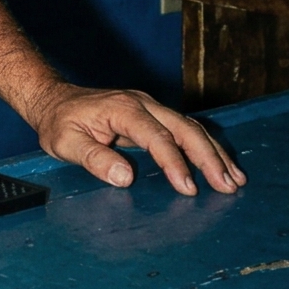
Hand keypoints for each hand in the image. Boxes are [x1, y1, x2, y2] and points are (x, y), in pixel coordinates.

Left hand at [33, 82, 244, 196]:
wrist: (54, 99)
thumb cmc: (58, 123)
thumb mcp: (65, 143)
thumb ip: (94, 158)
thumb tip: (126, 177)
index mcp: (122, 109)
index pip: (156, 136)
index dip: (174, 162)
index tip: (188, 188)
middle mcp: (142, 103)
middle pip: (184, 128)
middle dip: (209, 157)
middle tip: (228, 186)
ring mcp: (150, 107)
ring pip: (191, 127)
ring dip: (214, 153)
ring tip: (235, 180)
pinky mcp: (154, 115)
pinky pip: (185, 129)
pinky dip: (206, 147)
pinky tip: (221, 165)